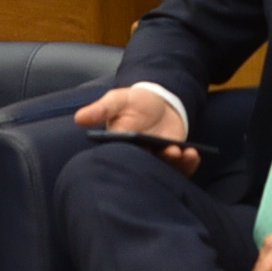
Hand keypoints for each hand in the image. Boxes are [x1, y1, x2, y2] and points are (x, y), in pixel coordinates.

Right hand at [74, 86, 199, 166]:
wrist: (159, 101)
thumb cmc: (134, 103)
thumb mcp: (117, 100)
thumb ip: (101, 109)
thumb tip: (78, 118)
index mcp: (120, 147)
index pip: (122, 159)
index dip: (131, 160)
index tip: (142, 152)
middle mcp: (139, 157)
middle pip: (146, 168)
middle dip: (157, 163)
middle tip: (168, 152)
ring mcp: (157, 159)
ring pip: (165, 169)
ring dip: (175, 163)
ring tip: (180, 151)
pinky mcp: (173, 159)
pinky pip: (181, 167)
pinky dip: (188, 163)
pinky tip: (193, 153)